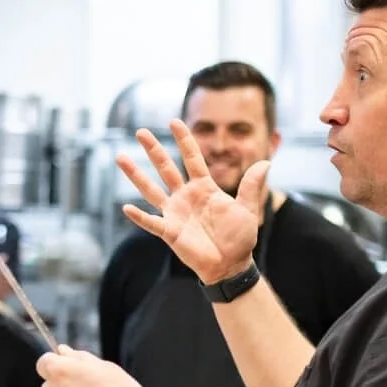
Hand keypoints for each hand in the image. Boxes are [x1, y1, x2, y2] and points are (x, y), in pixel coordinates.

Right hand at [118, 120, 269, 284]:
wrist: (230, 265)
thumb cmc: (239, 238)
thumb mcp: (248, 208)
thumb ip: (251, 185)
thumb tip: (266, 161)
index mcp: (204, 188)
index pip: (191, 158)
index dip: (184, 140)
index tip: (174, 121)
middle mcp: (185, 196)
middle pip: (166, 168)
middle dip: (154, 150)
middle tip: (141, 131)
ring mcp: (175, 213)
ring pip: (151, 189)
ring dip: (136, 175)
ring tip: (120, 158)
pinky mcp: (169, 231)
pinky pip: (151, 222)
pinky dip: (140, 216)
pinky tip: (127, 208)